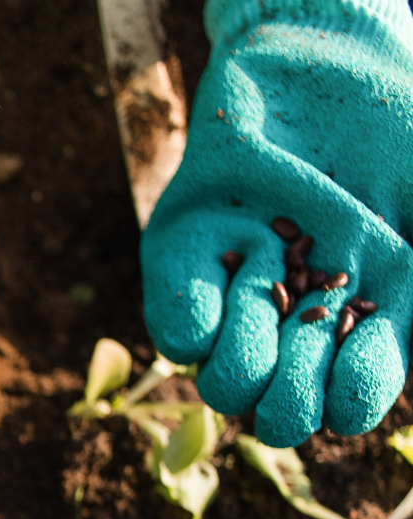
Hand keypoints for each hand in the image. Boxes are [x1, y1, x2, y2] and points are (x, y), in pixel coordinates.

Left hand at [141, 0, 412, 446]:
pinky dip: (199, 314)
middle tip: (308, 322)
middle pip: (281, 414)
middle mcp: (296, 327)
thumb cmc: (394, 133)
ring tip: (269, 274)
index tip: (357, 357)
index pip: (347, 407)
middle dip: (294, 389)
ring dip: (247, 346)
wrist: (323, 56)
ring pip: (225, 385)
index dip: (350, 400)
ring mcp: (239, 300)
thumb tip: (411, 331)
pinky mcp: (185, 265)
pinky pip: (177, 335)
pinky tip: (234, 263)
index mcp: (363, 323)